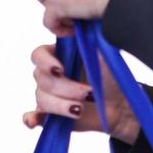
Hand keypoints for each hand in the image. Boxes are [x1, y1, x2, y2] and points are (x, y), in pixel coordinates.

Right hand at [21, 43, 140, 143]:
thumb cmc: (111, 76)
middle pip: (41, 79)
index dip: (46, 63)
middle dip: (65, 88)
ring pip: (41, 98)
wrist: (120, 103)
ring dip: (60, 105)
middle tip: (88, 93)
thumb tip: (75, 31)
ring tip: (80, 109)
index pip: (38, 55)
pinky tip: (34, 121)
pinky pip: (33, 116)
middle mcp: (50, 74)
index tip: (61, 70)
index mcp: (59, 55)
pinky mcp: (51, 115)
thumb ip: (87, 41)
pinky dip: (32, 118)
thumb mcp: (102, 54)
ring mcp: (50, 95)